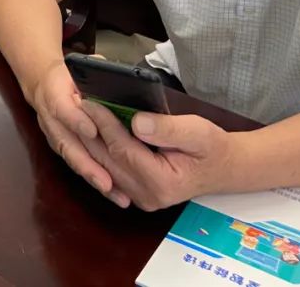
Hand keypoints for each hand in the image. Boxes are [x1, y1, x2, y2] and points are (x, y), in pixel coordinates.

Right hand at [28, 61, 131, 205]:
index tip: (92, 131)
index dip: (76, 120)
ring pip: (70, 157)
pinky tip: (111, 191)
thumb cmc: (68, 74)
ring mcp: (53, 135)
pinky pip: (75, 163)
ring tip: (113, 192)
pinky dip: (92, 177)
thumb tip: (119, 77)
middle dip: (87, 164)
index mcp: (53, 92)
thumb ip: (96, 69)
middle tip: (107, 181)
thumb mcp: (81, 65)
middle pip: (65, 143)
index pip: (62, 108)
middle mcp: (49, 118)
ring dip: (91, 176)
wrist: (42, 82)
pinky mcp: (59, 146)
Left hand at [76, 100, 234, 210]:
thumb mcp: (198, 132)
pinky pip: (110, 169)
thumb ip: (168, 129)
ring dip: (90, 139)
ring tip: (79, 112)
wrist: (224, 168)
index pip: (123, 150)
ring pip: (104, 166)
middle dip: (90, 130)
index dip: (104, 124)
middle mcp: (147, 196)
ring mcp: (139, 198)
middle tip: (76, 102)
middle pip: (108, 160)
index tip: (91, 101)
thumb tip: (137, 122)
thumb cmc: (212, 147)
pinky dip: (99, 149)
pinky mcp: (135, 192)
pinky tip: (91, 129)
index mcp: (162, 183)